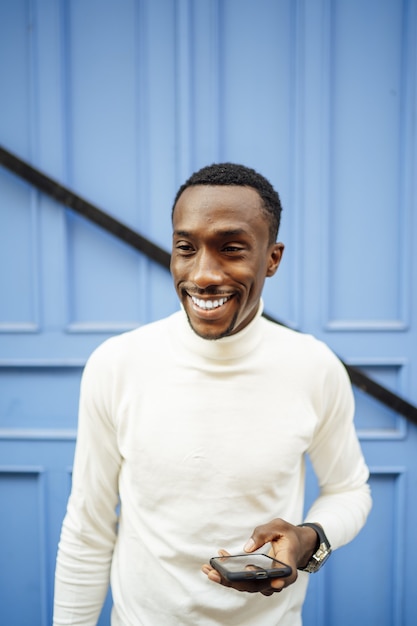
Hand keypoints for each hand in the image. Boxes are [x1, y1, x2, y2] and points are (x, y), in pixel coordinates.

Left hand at [201, 519, 317, 595]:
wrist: (295, 544)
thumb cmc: (288, 534)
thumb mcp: (279, 526)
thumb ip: (264, 533)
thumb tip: (247, 548)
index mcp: (288, 566)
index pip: (282, 577)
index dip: (273, 581)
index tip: (257, 576)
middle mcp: (277, 579)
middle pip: (256, 586)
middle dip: (233, 581)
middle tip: (214, 574)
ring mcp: (267, 581)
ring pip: (246, 585)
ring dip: (226, 579)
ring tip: (208, 569)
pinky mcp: (258, 579)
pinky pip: (242, 579)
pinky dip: (228, 572)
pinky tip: (217, 561)